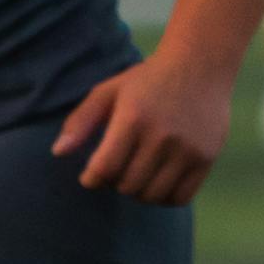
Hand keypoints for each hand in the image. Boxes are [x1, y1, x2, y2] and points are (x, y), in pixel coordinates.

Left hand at [55, 48, 235, 204]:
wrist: (200, 65)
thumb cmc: (147, 80)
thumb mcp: (108, 91)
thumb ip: (80, 121)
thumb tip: (57, 153)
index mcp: (133, 117)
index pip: (105, 168)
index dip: (92, 179)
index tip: (91, 176)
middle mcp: (162, 135)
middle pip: (127, 185)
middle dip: (115, 182)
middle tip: (116, 170)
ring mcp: (187, 148)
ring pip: (152, 195)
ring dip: (138, 192)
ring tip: (136, 175)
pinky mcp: (206, 158)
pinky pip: (180, 198)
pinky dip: (164, 198)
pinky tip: (158, 181)